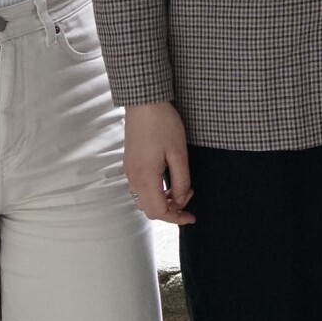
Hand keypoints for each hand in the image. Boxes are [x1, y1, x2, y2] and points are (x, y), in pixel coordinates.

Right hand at [124, 101, 195, 223]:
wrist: (143, 102)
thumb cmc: (163, 124)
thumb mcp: (179, 154)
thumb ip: (181, 181)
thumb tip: (181, 199)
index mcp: (145, 178)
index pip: (159, 212)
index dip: (176, 218)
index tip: (192, 216)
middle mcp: (133, 178)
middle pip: (150, 209)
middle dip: (171, 210)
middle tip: (189, 197)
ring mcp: (129, 171)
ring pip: (144, 200)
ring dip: (163, 201)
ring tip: (182, 188)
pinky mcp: (130, 164)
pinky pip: (141, 188)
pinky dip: (156, 192)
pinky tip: (169, 181)